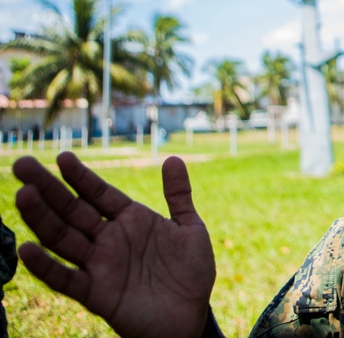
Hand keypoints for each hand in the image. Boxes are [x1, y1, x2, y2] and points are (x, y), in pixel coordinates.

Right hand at [13, 153, 214, 337]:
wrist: (190, 316)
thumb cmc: (190, 272)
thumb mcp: (189, 228)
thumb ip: (178, 195)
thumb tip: (172, 158)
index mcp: (130, 219)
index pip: (99, 193)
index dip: (81, 176)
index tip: (62, 156)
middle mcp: (109, 239)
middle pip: (73, 210)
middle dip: (48, 188)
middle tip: (23, 165)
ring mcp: (99, 264)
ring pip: (63, 238)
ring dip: (42, 218)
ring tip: (24, 195)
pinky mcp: (95, 293)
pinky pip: (65, 278)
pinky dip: (45, 265)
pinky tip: (27, 249)